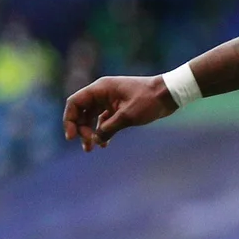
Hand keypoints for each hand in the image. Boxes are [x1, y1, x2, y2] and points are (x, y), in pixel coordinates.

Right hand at [62, 75, 177, 150]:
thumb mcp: (127, 116)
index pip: (75, 103)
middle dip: (81, 129)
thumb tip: (95, 141)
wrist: (170, 94)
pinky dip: (103, 131)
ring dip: (90, 132)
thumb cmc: (149, 100)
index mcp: (100, 89)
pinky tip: (104, 144)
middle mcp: (102, 93)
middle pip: (81, 112)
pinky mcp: (119, 108)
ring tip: (91, 149)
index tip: (71, 136)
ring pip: (92, 118)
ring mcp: (110, 100)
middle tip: (87, 145)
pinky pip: (104, 121)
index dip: (69, 119)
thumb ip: (109, 129)